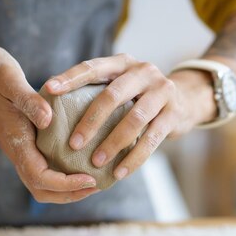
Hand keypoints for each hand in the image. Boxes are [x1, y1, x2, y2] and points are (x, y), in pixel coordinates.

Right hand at [0, 46, 98, 202]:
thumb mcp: (9, 79)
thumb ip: (28, 100)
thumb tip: (48, 120)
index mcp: (16, 142)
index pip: (40, 178)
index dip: (66, 184)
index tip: (90, 178)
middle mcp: (18, 152)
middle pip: (42, 190)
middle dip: (70, 194)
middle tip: (97, 184)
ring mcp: (20, 150)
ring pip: (42, 184)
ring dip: (67, 189)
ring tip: (93, 181)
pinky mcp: (25, 145)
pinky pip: (44, 170)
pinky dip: (63, 175)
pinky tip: (82, 163)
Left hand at [43, 54, 216, 180]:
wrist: (186, 99)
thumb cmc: (139, 97)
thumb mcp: (122, 86)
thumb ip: (96, 92)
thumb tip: (51, 112)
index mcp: (123, 62)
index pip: (93, 67)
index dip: (70, 78)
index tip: (48, 90)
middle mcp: (143, 72)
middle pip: (113, 95)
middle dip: (91, 121)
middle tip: (73, 144)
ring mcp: (162, 91)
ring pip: (134, 119)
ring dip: (113, 143)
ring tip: (95, 162)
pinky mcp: (174, 113)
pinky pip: (152, 139)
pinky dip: (134, 158)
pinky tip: (119, 173)